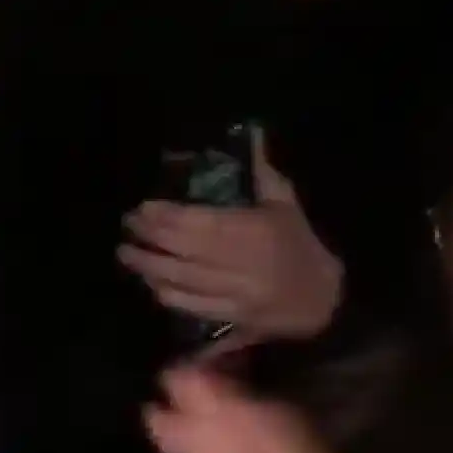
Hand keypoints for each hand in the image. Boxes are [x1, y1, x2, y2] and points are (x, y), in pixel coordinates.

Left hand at [119, 129, 343, 344]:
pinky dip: (166, 293)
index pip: (199, 224)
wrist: (325, 300)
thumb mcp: (285, 204)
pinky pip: (190, 307)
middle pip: (184, 252)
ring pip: (181, 281)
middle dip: (150, 238)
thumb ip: (261, 172)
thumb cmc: (300, 245)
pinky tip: (150, 281)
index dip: (165, 216)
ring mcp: (237, 296)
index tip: (142, 209)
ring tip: (128, 253)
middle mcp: (244, 265)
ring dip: (148, 267)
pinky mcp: (232, 319)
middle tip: (128, 227)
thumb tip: (250, 134)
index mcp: (256, 233)